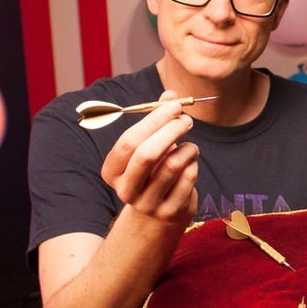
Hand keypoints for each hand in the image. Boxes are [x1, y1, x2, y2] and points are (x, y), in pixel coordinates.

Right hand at [100, 90, 198, 223]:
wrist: (160, 212)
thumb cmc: (153, 170)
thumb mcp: (149, 145)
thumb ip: (157, 119)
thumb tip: (170, 95)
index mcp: (112, 171)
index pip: (128, 142)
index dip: (153, 120)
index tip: (174, 106)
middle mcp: (126, 190)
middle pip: (146, 155)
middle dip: (170, 131)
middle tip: (187, 119)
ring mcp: (148, 204)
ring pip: (172, 166)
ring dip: (187, 148)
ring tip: (190, 145)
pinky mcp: (170, 212)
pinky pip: (188, 179)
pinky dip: (194, 164)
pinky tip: (191, 163)